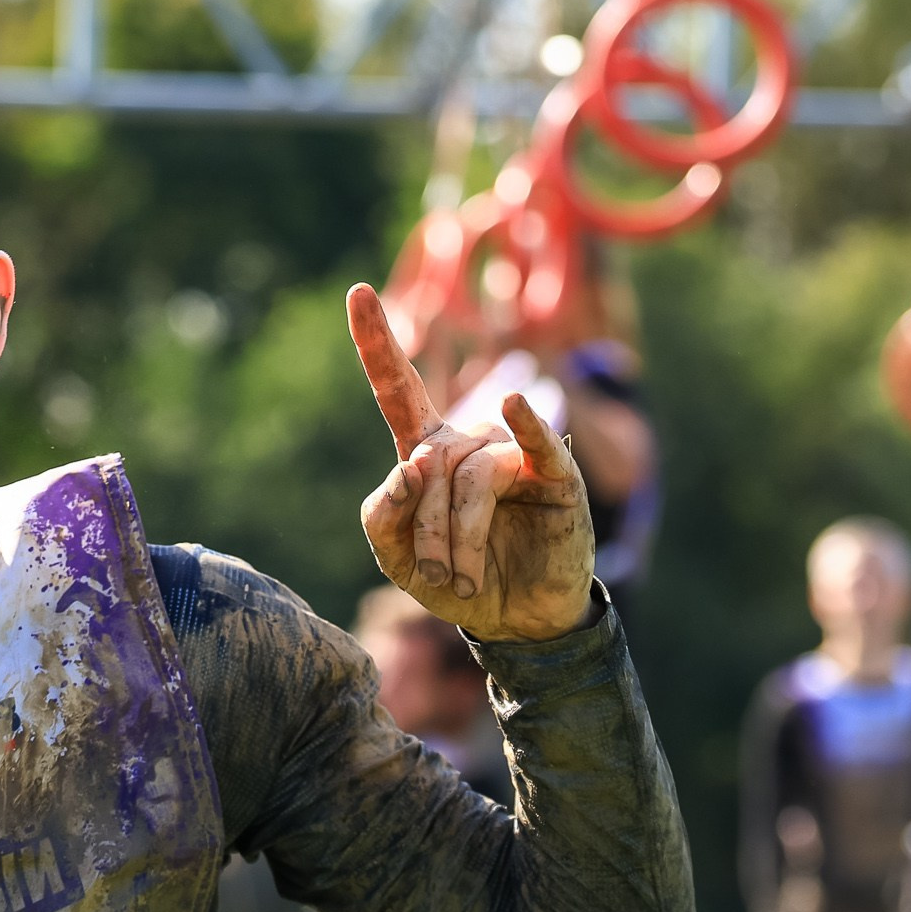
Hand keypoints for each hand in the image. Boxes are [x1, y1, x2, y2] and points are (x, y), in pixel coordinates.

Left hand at [347, 285, 594, 641]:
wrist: (514, 620)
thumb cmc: (455, 581)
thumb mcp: (397, 558)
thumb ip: (383, 513)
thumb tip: (411, 464)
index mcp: (425, 453)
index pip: (397, 389)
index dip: (377, 343)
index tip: (357, 292)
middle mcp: (466, 443)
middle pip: (428, 465)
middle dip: (426, 530)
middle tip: (437, 577)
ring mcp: (511, 453)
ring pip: (468, 480)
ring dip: (460, 539)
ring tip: (463, 580)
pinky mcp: (553, 473)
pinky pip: (535, 443)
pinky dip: (526, 423)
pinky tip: (513, 403)